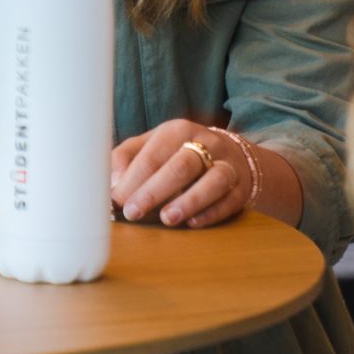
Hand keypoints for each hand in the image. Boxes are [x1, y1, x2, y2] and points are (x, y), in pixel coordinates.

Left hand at [111, 119, 250, 226]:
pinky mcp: (241, 188)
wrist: (230, 155)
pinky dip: (212, 212)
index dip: (133, 178)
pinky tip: (192, 223)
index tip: (117, 200)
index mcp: (177, 130)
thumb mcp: (150, 146)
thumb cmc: (177, 153)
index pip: (153, 154)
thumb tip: (111, 184)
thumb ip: (126, 158)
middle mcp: (205, 143)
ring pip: (214, 179)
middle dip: (154, 190)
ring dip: (190, 200)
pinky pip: (230, 200)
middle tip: (133, 213)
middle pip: (182, 165)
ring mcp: (227, 164)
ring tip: (167, 219)